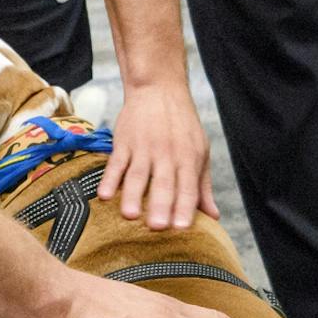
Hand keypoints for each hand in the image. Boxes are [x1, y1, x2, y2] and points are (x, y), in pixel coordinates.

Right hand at [100, 82, 218, 230]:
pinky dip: (109, 178)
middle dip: (161, 205)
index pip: (188, 187)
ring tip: (130, 215)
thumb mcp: (199, 151)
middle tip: (158, 227)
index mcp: (188, 158)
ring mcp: (144, 148)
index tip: (181, 228)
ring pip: (138, 175)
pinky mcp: (124, 142)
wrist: (159, 89)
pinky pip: (116, 163)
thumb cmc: (182, 125)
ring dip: (133, 195)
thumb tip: (213, 216)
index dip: (184, 208)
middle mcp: (167, 154)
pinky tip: (104, 195)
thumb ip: (202, 186)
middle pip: (164, 183)